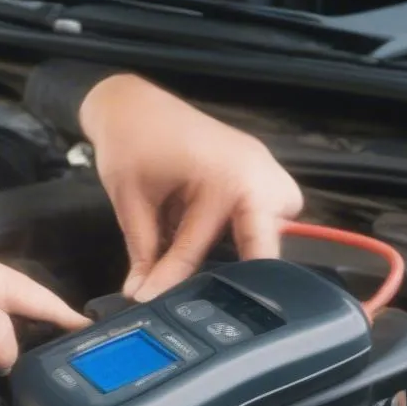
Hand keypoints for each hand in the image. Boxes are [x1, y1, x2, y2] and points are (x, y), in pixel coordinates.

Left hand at [80, 74, 303, 301]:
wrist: (129, 103)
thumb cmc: (129, 142)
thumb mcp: (132, 204)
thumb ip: (145, 254)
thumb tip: (143, 295)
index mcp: (226, 177)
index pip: (201, 248)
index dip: (173, 281)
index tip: (152, 301)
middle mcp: (255, 172)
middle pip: (268, 241)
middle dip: (249, 273)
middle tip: (219, 300)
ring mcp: (261, 167)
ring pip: (277, 224)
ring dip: (253, 247)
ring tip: (220, 270)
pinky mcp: (256, 167)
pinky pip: (267, 208)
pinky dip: (250, 228)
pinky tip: (222, 243)